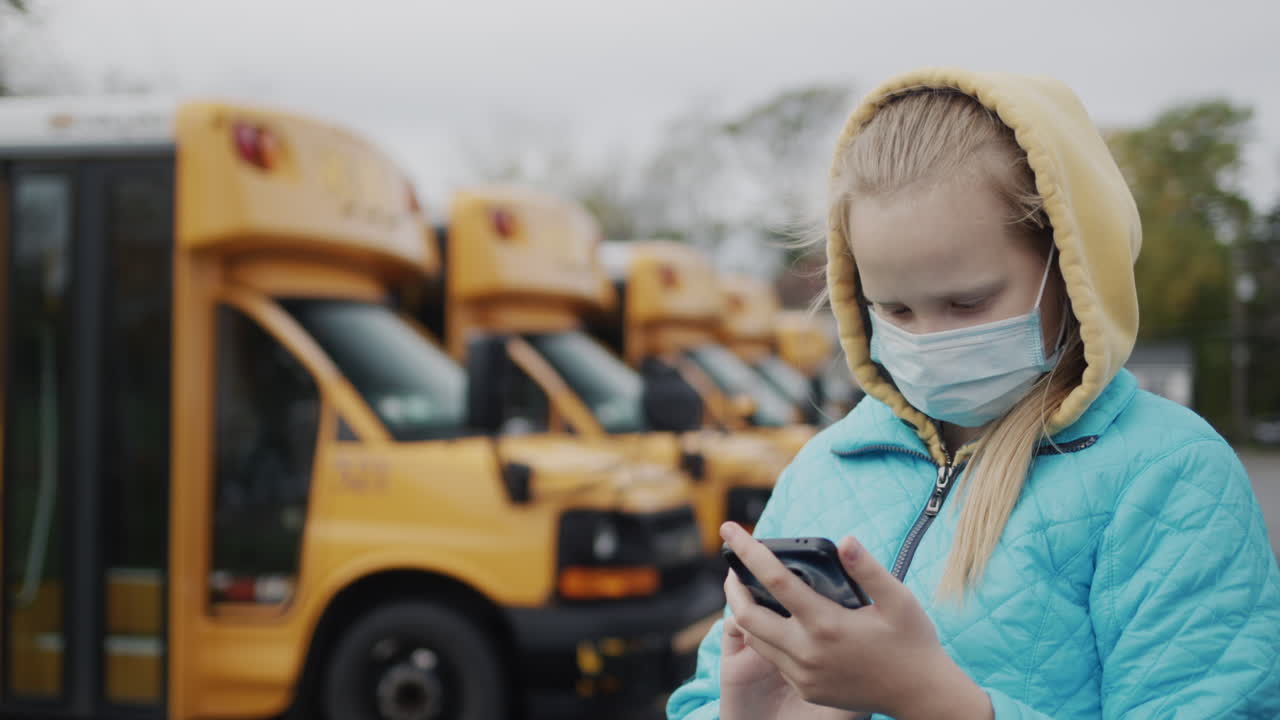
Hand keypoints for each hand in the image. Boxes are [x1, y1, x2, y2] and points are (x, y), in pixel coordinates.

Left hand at [719, 522, 992, 719]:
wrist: (920, 696)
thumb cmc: (912, 641)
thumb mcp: (898, 599)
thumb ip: (868, 569)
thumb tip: (845, 540)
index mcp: (826, 624)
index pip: (773, 579)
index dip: (747, 550)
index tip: (729, 529)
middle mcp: (807, 652)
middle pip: (745, 615)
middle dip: (732, 587)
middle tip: (733, 569)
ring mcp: (803, 675)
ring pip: (754, 640)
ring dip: (745, 613)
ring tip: (750, 591)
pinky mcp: (806, 689)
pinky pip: (773, 659)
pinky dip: (765, 637)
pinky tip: (776, 622)